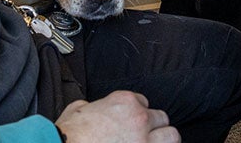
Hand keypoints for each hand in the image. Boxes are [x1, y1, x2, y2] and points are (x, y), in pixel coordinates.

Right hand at [55, 91, 178, 142]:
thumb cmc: (68, 135)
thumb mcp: (77, 109)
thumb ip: (92, 106)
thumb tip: (92, 109)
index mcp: (124, 102)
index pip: (143, 102)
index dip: (136, 114)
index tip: (130, 124)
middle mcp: (139, 119)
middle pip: (161, 118)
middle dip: (153, 128)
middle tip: (143, 137)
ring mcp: (144, 141)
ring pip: (172, 136)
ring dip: (163, 141)